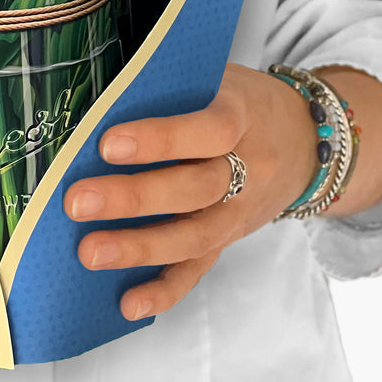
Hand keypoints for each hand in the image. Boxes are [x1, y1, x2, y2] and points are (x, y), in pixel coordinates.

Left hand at [63, 61, 317, 321]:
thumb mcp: (218, 78)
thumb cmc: (240, 100)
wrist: (304, 139)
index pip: (209, 129)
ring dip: (139, 248)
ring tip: (89, 252)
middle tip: (77, 201)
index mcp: (243, 115)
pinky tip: (128, 303)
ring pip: (194, 235)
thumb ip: (173, 87)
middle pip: (195, 189)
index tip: (108, 144)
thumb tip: (100, 97)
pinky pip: (200, 269)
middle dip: (133, 198)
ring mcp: (241, 210)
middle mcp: (249, 168)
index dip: (161, 139)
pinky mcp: (230, 238)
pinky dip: (164, 290)